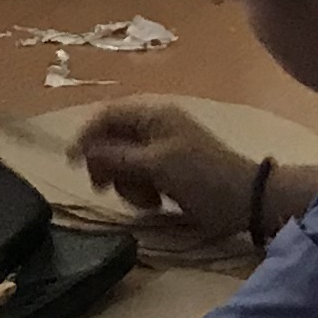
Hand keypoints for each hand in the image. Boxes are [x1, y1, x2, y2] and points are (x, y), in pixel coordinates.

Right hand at [75, 99, 261, 243]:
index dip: (85, 136)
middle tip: (106, 188)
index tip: (71, 163)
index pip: (106, 115)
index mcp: (154, 115)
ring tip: (144, 199)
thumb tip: (84, 150)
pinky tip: (155, 202)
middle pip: (111, 139)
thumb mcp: (157, 166)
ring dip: (125, 182)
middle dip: (107, 165)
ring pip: (123, 161)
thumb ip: (117, 156)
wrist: (246, 200)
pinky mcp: (169, 168)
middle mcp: (155, 125)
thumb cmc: (203, 178)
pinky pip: (139, 174)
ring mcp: (163, 147)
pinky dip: (140, 188)